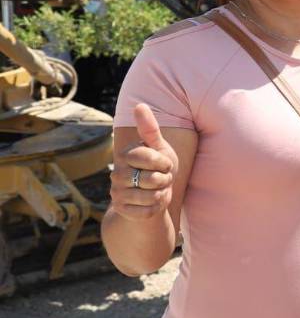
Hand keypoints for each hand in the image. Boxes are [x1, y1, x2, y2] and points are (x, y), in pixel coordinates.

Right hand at [109, 104, 177, 220]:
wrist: (151, 195)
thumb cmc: (158, 168)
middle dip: (165, 180)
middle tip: (162, 179)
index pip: (148, 157)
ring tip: (158, 190)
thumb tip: (139, 105)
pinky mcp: (121, 210)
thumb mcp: (159, 148)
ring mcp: (117, 193)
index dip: (164, 163)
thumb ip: (150, 129)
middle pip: (152, 179)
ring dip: (162, 195)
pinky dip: (156, 208)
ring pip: (150, 196)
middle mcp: (117, 173)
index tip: (165, 164)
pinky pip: (146, 212)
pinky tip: (153, 203)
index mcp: (126, 156)